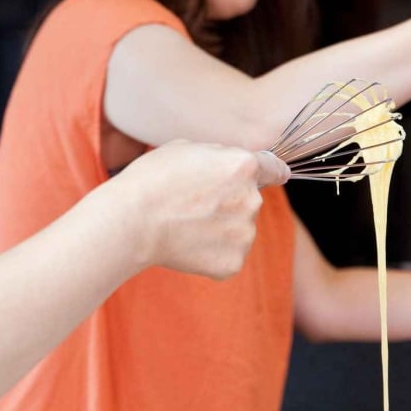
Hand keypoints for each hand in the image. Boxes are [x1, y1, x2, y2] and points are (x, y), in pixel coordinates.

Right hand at [118, 142, 287, 279]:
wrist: (132, 221)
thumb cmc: (152, 180)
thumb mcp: (186, 148)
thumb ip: (218, 156)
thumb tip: (230, 163)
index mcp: (243, 166)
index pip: (273, 168)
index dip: (273, 172)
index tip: (278, 176)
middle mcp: (252, 199)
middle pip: (250, 199)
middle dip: (230, 202)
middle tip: (194, 205)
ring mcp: (245, 234)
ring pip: (240, 229)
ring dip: (222, 229)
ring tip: (186, 226)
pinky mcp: (234, 261)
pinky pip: (228, 254)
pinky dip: (212, 253)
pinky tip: (187, 246)